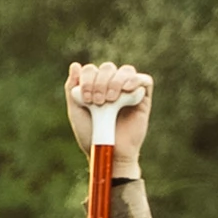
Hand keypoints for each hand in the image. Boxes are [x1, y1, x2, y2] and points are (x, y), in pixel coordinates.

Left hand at [66, 62, 151, 177]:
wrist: (109, 152)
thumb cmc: (91, 135)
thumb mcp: (76, 112)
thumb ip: (72, 90)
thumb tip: (75, 65)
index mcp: (94, 87)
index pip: (91, 69)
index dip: (87, 79)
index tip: (86, 98)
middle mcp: (111, 85)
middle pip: (108, 68)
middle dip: (100, 82)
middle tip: (97, 102)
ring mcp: (128, 90)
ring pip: (125, 70)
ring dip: (115, 82)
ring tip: (110, 100)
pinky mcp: (143, 97)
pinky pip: (144, 80)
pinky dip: (135, 80)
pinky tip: (126, 90)